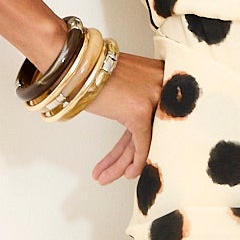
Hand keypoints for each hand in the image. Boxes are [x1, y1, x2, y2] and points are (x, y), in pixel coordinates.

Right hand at [79, 51, 165, 184]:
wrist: (76, 62)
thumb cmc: (93, 67)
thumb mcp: (126, 79)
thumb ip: (139, 95)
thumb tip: (139, 121)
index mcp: (162, 76)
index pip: (158, 116)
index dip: (145, 139)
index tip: (138, 155)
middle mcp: (163, 86)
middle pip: (150, 130)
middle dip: (130, 156)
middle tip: (123, 172)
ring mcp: (153, 98)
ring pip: (144, 140)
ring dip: (123, 163)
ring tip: (107, 177)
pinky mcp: (140, 111)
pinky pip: (142, 143)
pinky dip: (135, 161)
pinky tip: (126, 173)